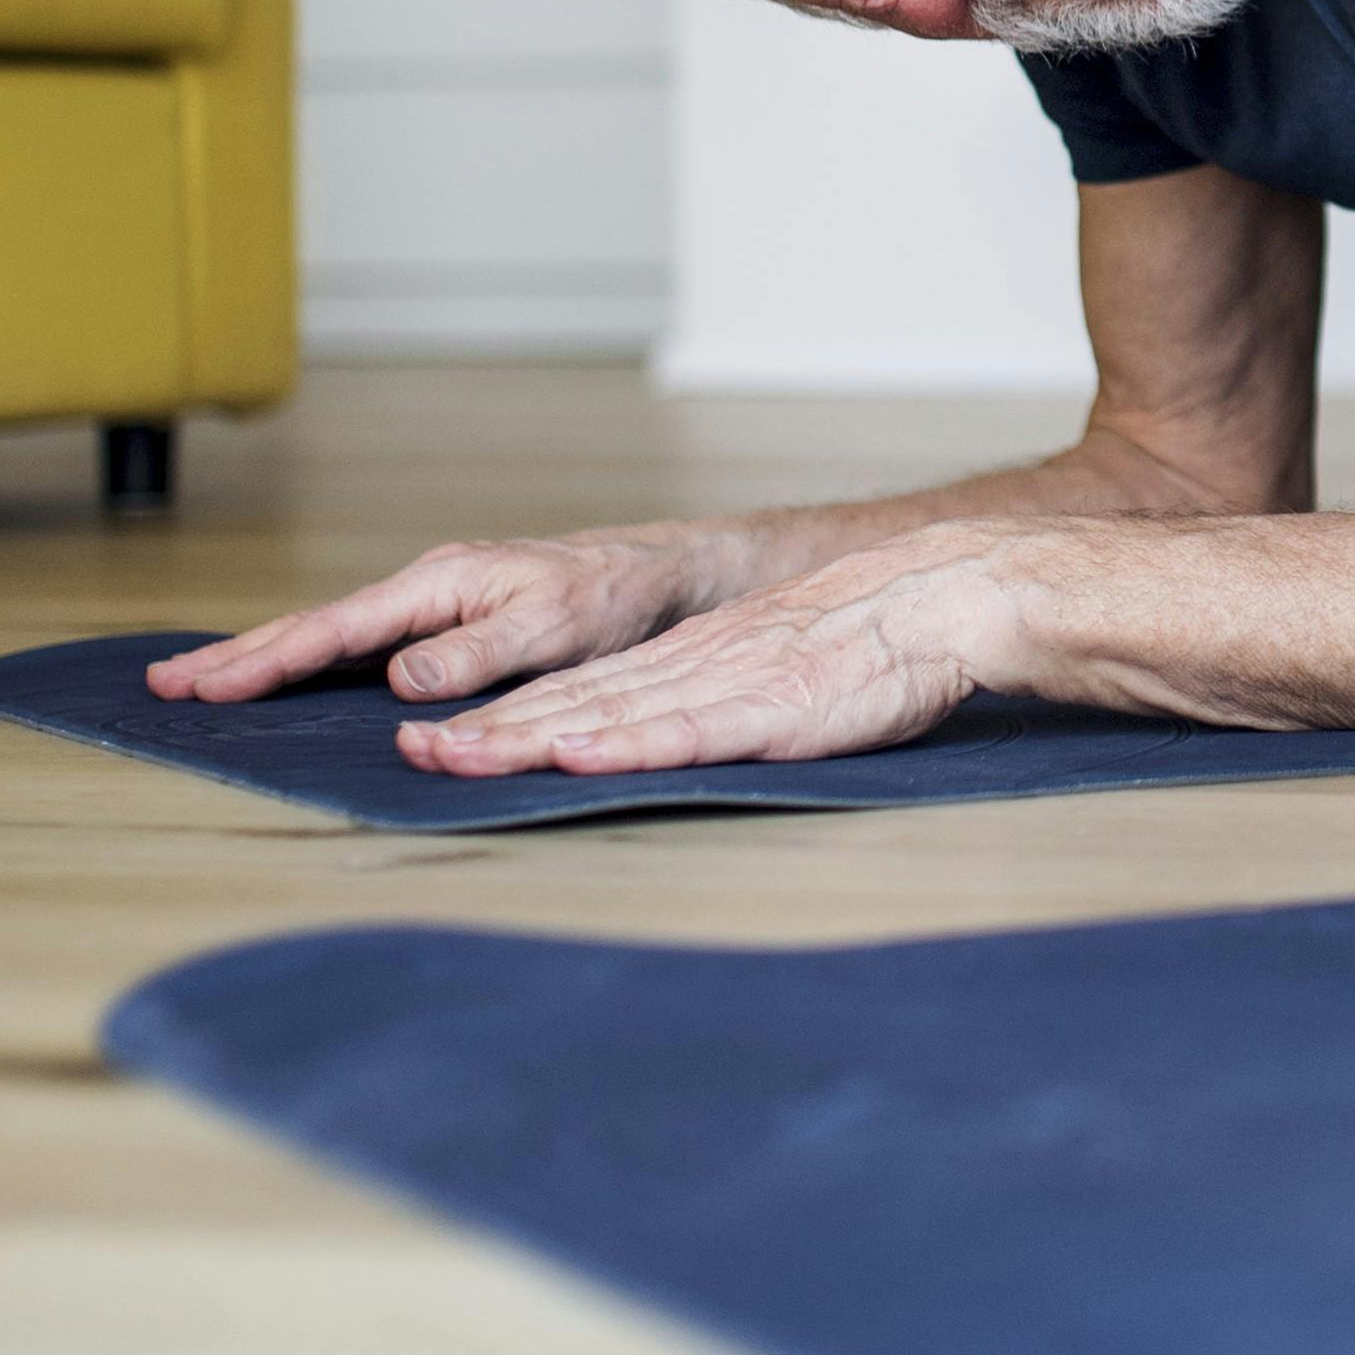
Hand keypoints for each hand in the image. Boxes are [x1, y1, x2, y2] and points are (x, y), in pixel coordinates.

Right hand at [145, 517, 739, 709]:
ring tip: (203, 683)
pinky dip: (314, 661)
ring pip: (332, 636)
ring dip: (266, 659)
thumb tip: (397, 681)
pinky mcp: (447, 625)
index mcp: (439, 584)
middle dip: (238, 657)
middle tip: (162, 685)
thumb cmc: (612, 596)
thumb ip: (476, 654)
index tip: (206, 686)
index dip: (268, 661)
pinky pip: (363, 645)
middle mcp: (425, 590)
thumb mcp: (551, 627)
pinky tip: (290, 680)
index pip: (336, 630)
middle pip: (314, 627)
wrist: (659, 573)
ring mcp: (433, 606)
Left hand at [392, 521, 1025, 775]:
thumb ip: (725, 697)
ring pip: (610, 715)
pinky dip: (627, 744)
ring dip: (527, 739)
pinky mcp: (771, 710)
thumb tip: (672, 733)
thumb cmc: (876, 644)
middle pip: (572, 703)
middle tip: (411, 754)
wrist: (943, 599)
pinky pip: (687, 730)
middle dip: (487, 732)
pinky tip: (578, 754)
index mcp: (694, 662)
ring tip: (457, 755)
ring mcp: (727, 687)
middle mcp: (694, 669)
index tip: (440, 740)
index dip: (505, 717)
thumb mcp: (778, 667)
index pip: (580, 693)